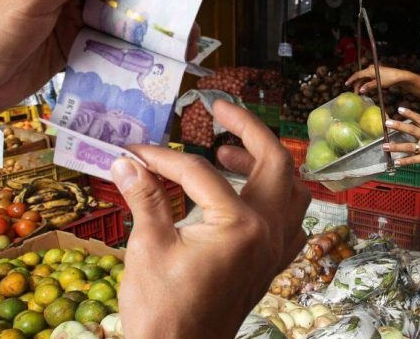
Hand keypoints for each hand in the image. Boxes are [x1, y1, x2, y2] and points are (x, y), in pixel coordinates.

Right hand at [111, 100, 309, 338]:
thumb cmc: (163, 308)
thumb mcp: (147, 247)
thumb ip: (145, 197)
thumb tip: (126, 161)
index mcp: (239, 224)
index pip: (200, 173)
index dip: (164, 158)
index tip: (136, 153)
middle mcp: (268, 231)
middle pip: (277, 162)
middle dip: (250, 129)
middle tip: (222, 111)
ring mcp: (275, 249)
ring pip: (293, 190)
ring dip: (268, 163)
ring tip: (229, 153)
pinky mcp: (272, 264)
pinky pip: (292, 221)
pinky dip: (277, 200)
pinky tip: (249, 197)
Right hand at [346, 65, 408, 93]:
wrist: (399, 76)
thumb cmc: (390, 79)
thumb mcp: (378, 83)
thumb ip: (368, 86)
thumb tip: (360, 90)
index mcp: (369, 70)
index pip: (357, 75)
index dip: (351, 79)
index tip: (346, 84)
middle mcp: (370, 69)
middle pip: (360, 77)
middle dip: (357, 84)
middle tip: (355, 93)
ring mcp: (373, 71)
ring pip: (364, 78)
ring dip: (361, 85)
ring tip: (360, 92)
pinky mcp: (376, 73)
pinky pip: (368, 78)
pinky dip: (366, 83)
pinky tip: (365, 89)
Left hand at [383, 105, 419, 172]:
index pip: (419, 118)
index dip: (409, 113)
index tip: (399, 109)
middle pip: (411, 130)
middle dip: (398, 126)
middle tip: (387, 123)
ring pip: (409, 147)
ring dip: (396, 146)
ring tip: (384, 146)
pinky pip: (413, 160)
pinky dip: (405, 162)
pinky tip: (395, 162)